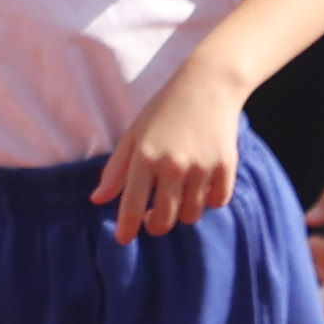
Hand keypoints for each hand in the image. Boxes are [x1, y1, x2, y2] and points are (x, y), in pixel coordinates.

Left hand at [99, 63, 253, 239]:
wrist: (209, 83)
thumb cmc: (165, 108)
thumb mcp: (134, 133)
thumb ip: (116, 169)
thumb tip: (98, 200)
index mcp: (146, 157)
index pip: (133, 206)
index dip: (127, 229)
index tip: (124, 240)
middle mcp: (174, 165)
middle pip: (164, 220)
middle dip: (155, 225)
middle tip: (153, 217)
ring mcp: (202, 167)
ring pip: (190, 215)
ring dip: (181, 212)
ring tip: (177, 195)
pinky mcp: (226, 166)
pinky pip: (216, 202)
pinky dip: (207, 201)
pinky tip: (199, 187)